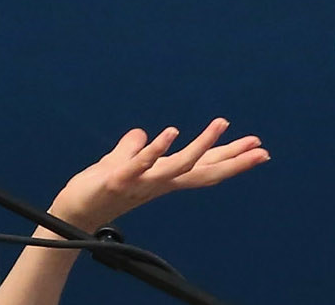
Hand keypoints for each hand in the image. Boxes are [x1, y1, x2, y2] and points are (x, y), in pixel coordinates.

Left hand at [49, 118, 268, 231]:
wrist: (74, 210)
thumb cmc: (98, 188)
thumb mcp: (119, 162)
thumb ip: (132, 148)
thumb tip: (141, 132)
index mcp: (162, 177)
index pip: (202, 167)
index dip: (229, 158)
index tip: (258, 148)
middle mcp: (158, 182)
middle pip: (202, 171)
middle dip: (232, 160)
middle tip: (260, 148)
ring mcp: (141, 182)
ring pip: (179, 166)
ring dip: (201, 145)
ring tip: (220, 125)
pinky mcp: (119, 179)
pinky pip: (142, 163)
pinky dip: (157, 148)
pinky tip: (171, 132)